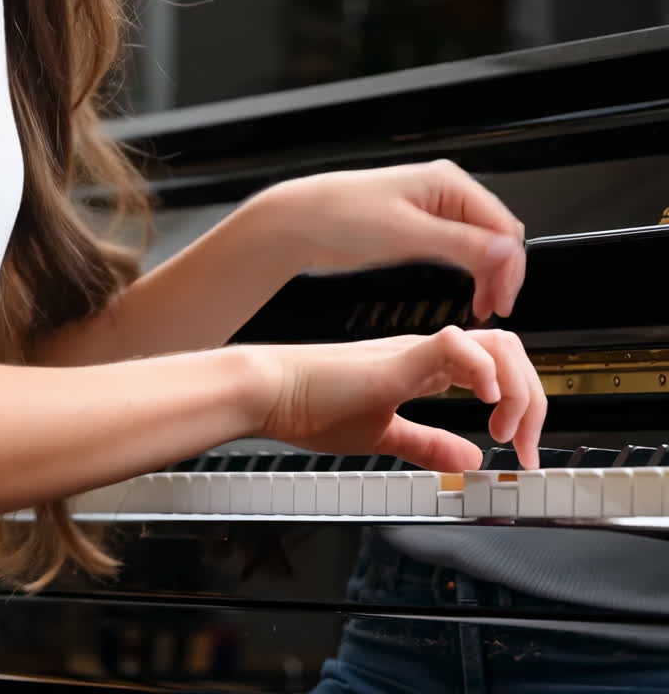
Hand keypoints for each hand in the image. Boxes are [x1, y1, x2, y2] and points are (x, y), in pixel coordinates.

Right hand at [248, 325, 545, 470]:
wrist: (269, 391)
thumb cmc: (310, 405)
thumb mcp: (382, 435)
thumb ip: (427, 444)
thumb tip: (470, 459)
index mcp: (425, 367)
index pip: (497, 366)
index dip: (522, 406)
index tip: (520, 449)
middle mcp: (427, 353)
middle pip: (509, 350)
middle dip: (533, 399)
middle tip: (524, 445)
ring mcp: (414, 352)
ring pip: (495, 342)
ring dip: (516, 388)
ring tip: (506, 428)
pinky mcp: (397, 358)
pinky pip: (455, 346)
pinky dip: (483, 370)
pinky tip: (484, 403)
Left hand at [264, 161, 524, 320]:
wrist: (301, 220)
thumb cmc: (343, 216)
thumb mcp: (406, 234)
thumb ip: (460, 243)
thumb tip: (507, 250)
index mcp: (449, 182)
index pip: (501, 225)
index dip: (510, 266)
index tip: (504, 301)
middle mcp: (447, 191)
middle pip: (496, 234)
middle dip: (502, 271)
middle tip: (497, 308)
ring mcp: (435, 208)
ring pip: (482, 243)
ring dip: (489, 274)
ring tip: (484, 306)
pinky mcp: (422, 226)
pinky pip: (461, 248)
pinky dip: (471, 270)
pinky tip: (469, 292)